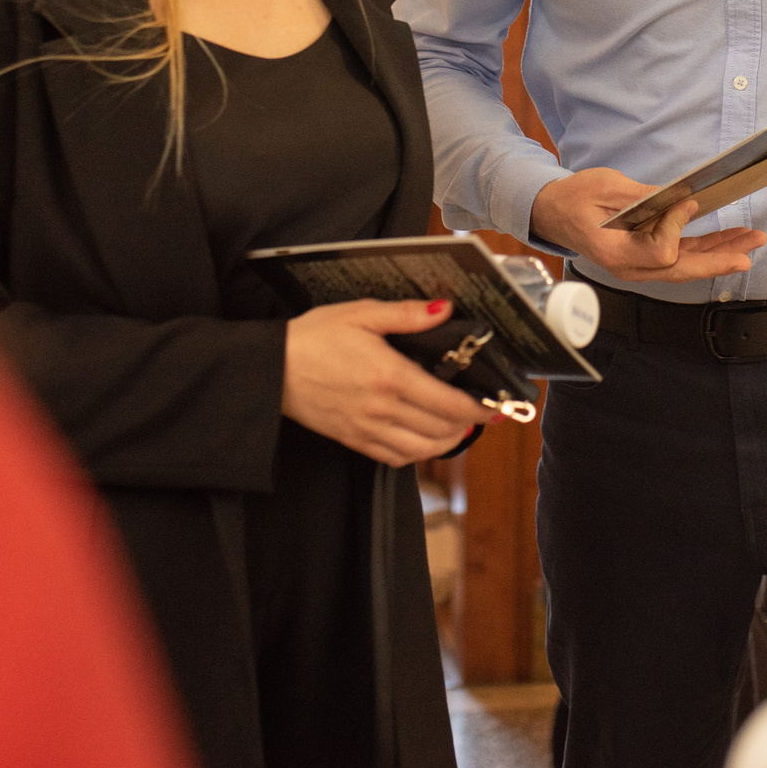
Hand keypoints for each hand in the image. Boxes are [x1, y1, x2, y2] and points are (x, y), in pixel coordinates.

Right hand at [282, 299, 496, 465]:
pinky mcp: (354, 441)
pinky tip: (424, 438)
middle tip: (482, 411)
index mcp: (390, 376)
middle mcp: (382, 409)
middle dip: (469, 423)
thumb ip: (406, 315)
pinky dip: (418, 452)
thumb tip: (444, 309)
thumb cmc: (313, 337)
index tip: (496, 405)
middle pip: (442, 429)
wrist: (270, 370)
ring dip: (448, 441)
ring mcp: (368, 430)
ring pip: (423, 449)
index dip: (479, 408)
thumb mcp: (360, 314)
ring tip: (459, 425)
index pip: (449, 402)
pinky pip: (396, 457)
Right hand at [531, 168, 766, 282]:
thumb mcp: (606, 188)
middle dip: (719, 259)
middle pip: (682, 270)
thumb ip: (643, 198)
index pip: (660, 253)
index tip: (684, 202)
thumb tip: (680, 201)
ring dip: (720, 252)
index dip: (677, 228)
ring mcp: (638, 266)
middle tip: (749, 252)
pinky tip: (728, 240)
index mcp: (614, 253)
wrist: (554, 212)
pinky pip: (680, 258)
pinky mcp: (645, 257)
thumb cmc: (574, 198)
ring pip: (686, 266)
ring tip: (751, 240)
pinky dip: (705, 249)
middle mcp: (629, 268)